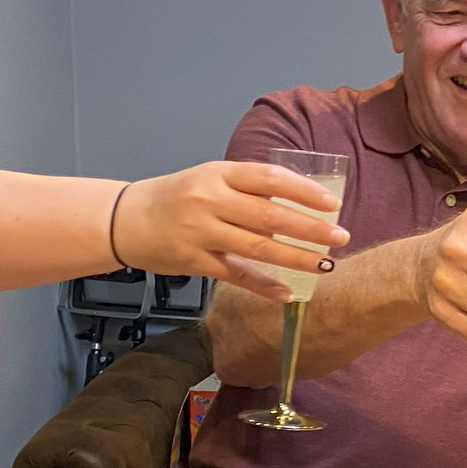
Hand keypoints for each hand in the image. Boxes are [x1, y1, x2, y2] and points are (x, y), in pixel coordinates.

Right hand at [112, 162, 349, 302]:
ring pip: (257, 247)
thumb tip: (296, 203)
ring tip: (325, 264)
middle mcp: (210, 201)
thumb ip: (246, 189)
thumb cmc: (176, 196)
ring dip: (295, 258)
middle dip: (309, 228)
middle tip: (340, 236)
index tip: (331, 203)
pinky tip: (286, 293)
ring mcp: (201, 233)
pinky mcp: (194, 262)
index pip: (268, 179)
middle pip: (269, 215)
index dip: (303, 190)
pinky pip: (235, 275)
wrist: (125, 219)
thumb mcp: (209, 179)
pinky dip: (263, 285)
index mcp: (219, 175)